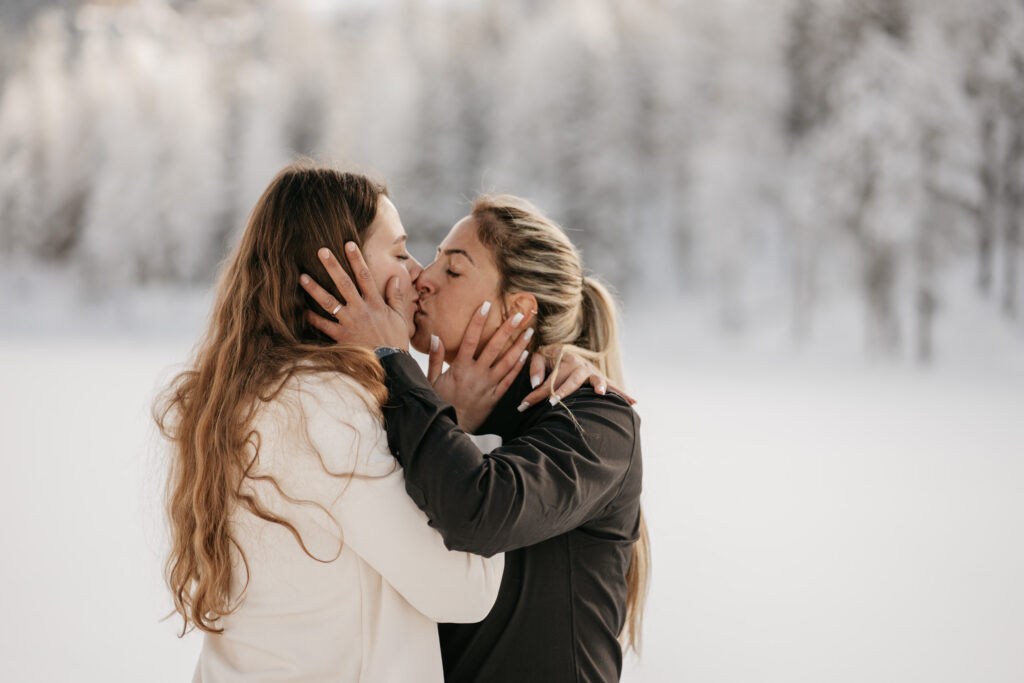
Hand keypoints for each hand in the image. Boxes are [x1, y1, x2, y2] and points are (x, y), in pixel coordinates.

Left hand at [300, 243, 410, 349]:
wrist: (390, 365)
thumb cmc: (395, 341)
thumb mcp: (400, 318)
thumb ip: (396, 297)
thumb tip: (396, 278)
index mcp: (375, 303)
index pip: (365, 276)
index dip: (356, 259)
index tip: (348, 244)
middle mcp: (361, 309)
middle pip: (344, 283)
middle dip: (332, 266)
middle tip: (321, 251)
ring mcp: (349, 322)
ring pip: (329, 302)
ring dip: (315, 289)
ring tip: (302, 277)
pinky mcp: (341, 336)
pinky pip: (323, 325)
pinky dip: (312, 318)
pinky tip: (301, 310)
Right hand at [427, 301, 534, 432]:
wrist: (450, 428)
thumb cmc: (439, 402)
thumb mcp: (431, 380)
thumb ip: (434, 358)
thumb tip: (435, 337)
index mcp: (460, 367)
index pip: (471, 338)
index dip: (478, 320)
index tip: (486, 305)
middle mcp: (477, 374)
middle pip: (494, 347)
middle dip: (507, 329)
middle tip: (519, 315)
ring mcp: (488, 385)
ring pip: (507, 362)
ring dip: (518, 346)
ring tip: (528, 332)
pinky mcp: (495, 397)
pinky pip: (509, 380)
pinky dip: (518, 368)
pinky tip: (525, 356)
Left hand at [518, 347, 636, 411]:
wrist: (565, 350)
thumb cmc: (550, 358)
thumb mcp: (538, 357)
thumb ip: (535, 368)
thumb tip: (535, 384)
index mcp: (565, 358)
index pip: (548, 379)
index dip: (535, 393)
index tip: (522, 406)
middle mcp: (580, 364)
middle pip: (570, 381)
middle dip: (561, 392)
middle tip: (553, 403)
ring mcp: (592, 372)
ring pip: (595, 380)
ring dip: (598, 386)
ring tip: (601, 393)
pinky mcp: (599, 379)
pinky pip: (612, 385)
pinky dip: (622, 393)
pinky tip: (633, 402)